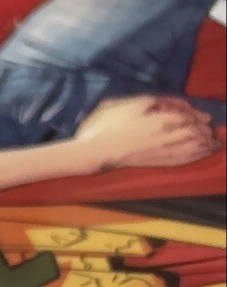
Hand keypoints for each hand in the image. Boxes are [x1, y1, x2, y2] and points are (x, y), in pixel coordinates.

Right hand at [72, 95, 219, 171]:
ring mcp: (164, 151)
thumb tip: (179, 105)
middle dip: (204, 131)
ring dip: (206, 144)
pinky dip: (196, 156)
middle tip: (211, 131)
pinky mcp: (158, 162)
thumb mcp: (135, 102)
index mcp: (164, 119)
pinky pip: (183, 159)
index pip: (189, 116)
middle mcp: (169, 136)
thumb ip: (160, 101)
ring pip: (193, 146)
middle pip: (195, 132)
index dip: (197, 115)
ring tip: (213, 144)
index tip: (204, 117)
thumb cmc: (110, 124)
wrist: (96, 151)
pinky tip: (202, 154)